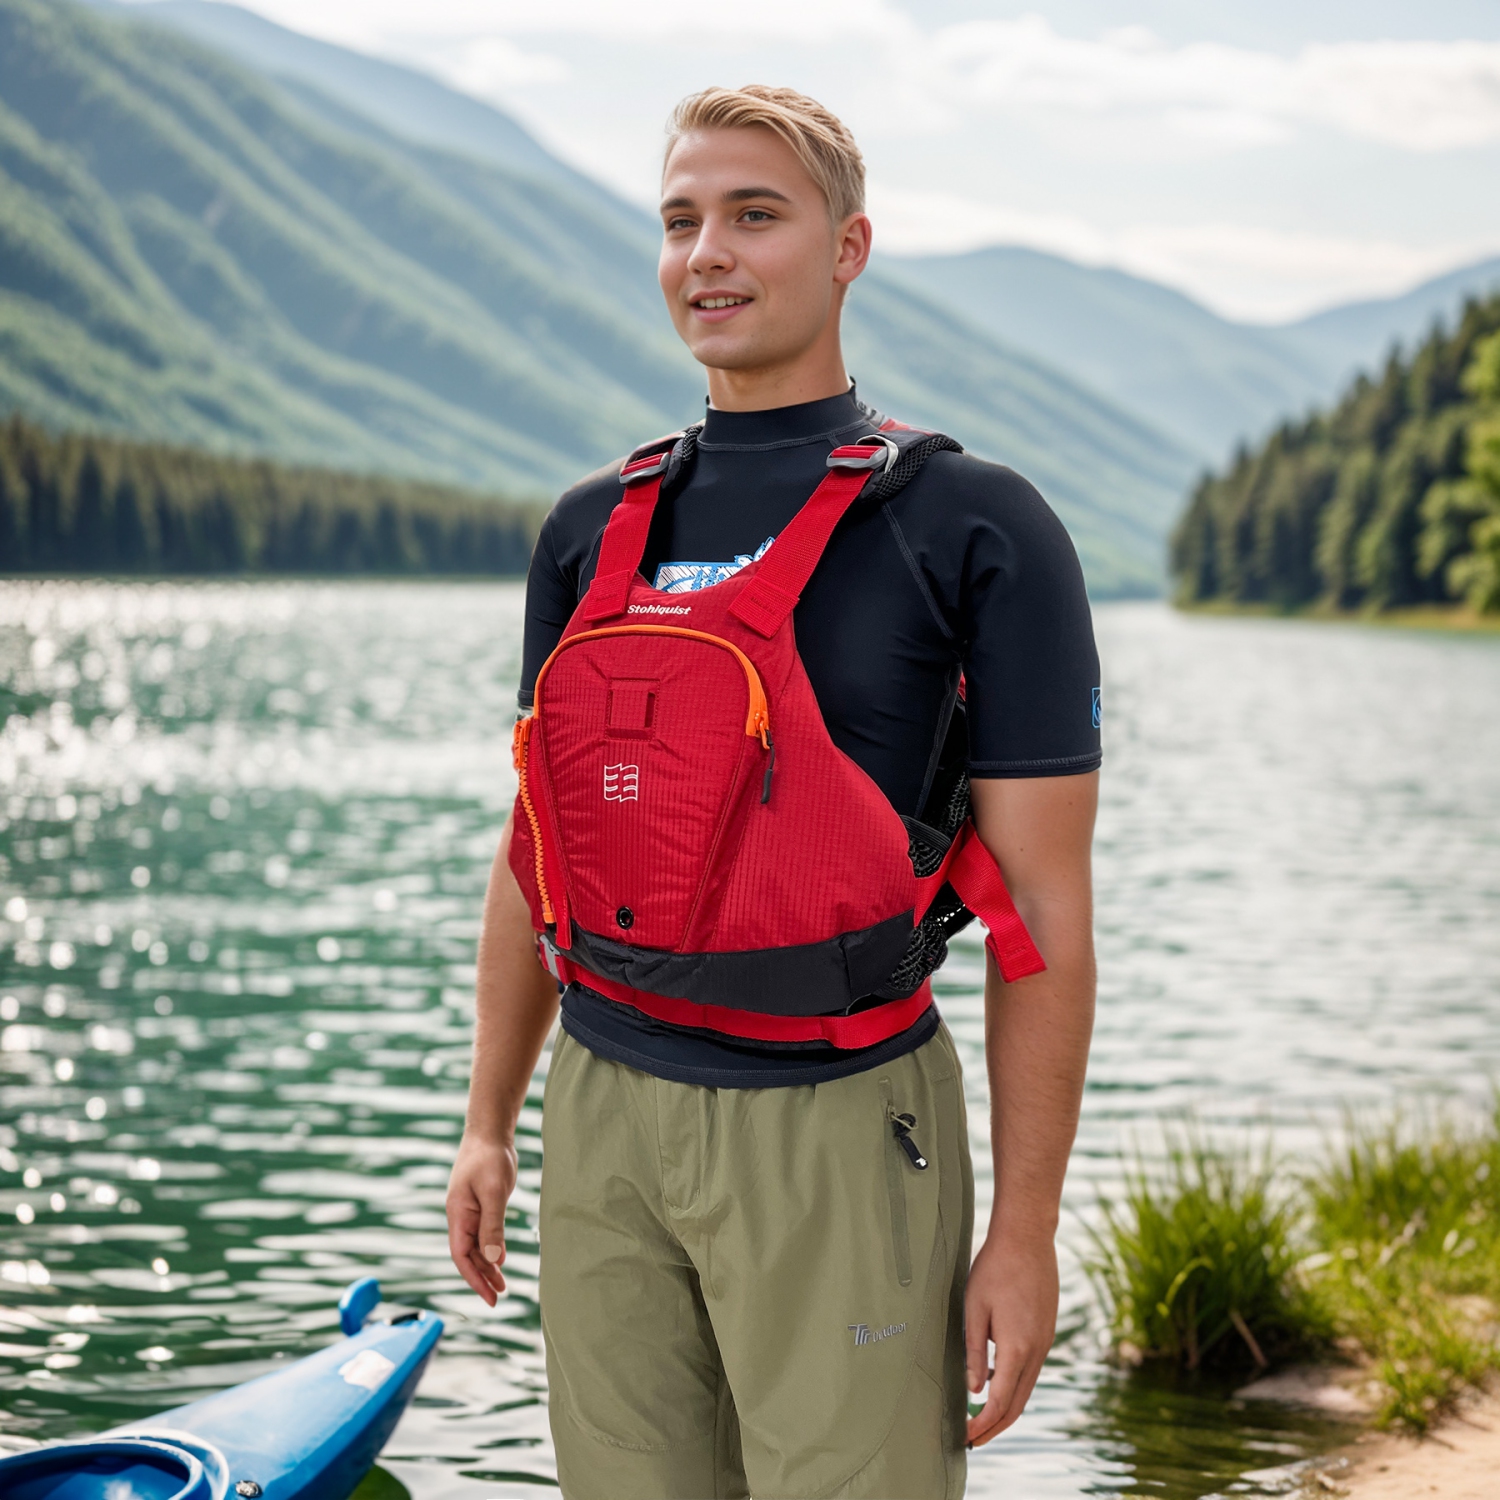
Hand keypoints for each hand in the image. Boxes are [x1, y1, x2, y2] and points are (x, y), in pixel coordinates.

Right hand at [446, 1131, 517, 1306]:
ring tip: (502, 1284)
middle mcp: (460, 1216)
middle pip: (468, 1255)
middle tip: (500, 1296)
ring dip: (487, 1265)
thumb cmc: (490, 1158)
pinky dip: (491, 1248)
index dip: (474, 1279)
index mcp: (457, 1215)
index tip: (490, 1298)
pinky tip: (500, 1258)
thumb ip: (492, 1226)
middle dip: (482, 1277)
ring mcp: (469, 1210)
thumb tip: (493, 1260)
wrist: (490, 1132)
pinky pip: (483, 1233)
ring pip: (476, 1245)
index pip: (461, 1256)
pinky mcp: (480, 1204)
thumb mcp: (493, 1193)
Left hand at [964, 1227, 1058, 1446]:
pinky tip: (994, 1380)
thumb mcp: (974, 1308)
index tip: (965, 1436)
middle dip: (995, 1426)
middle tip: (973, 1439)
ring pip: (1027, 1387)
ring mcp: (1046, 1340)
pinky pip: (1031, 1368)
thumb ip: (974, 1351)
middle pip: (1018, 1403)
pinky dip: (1014, 1384)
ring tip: (980, 1416)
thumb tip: (974, 1389)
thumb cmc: (994, 1268)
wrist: (1027, 1237)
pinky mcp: (1047, 1330)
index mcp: (1018, 1347)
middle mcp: (1037, 1349)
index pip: (1000, 1402)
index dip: (982, 1424)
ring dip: (1005, 1406)